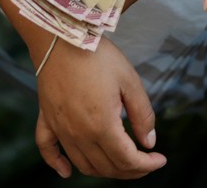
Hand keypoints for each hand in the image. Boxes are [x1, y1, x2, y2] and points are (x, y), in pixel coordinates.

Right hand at [34, 37, 166, 178]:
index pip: (127, 160)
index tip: (160, 159)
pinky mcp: (46, 118)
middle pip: (106, 167)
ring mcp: (60, 127)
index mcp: (102, 125)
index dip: (147, 165)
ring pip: (82, 164)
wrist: (63, 36)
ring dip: (104, 170)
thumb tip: (149, 142)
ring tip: (121, 161)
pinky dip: (57, 164)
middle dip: (131, 170)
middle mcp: (78, 133)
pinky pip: (47, 149)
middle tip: (146, 161)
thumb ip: (142, 114)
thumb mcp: (130, 81)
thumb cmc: (98, 56)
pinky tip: (67, 171)